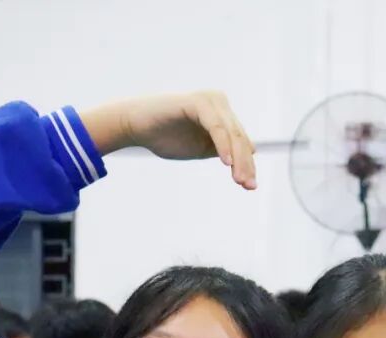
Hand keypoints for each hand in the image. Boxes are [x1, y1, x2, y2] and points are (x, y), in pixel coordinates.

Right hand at [81, 91, 256, 188]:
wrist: (135, 127)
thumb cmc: (167, 137)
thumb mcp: (201, 148)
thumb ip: (224, 150)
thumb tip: (250, 155)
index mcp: (223, 114)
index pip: (242, 142)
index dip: (248, 165)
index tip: (250, 187)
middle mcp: (220, 103)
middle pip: (240, 139)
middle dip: (246, 164)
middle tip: (248, 187)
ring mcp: (210, 101)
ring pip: (232, 134)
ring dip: (238, 159)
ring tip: (239, 180)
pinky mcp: (197, 102)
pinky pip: (216, 127)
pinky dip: (223, 145)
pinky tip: (226, 162)